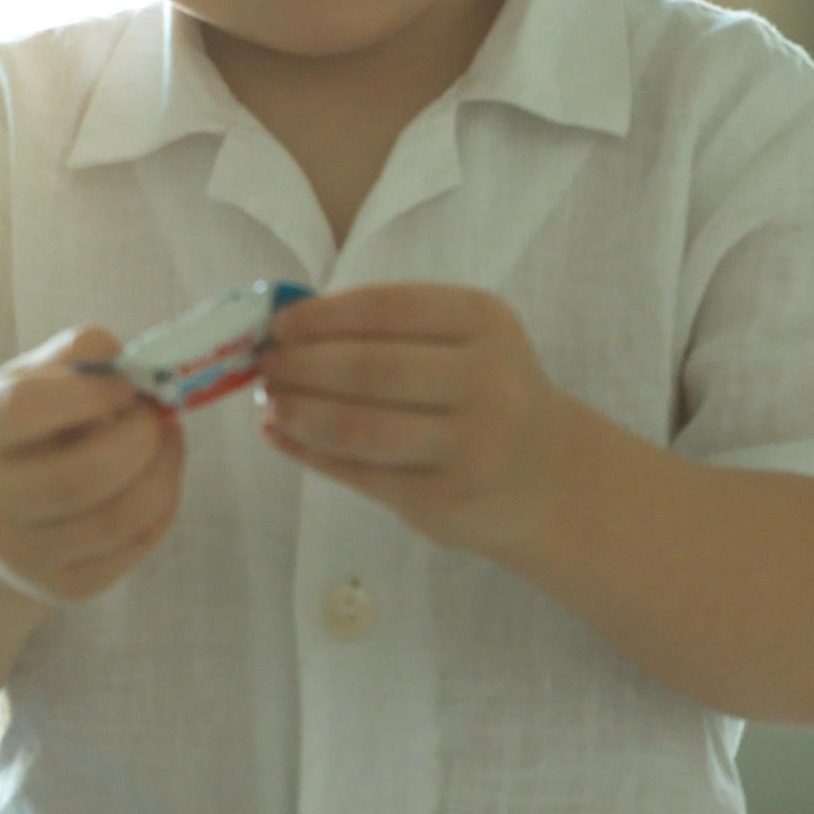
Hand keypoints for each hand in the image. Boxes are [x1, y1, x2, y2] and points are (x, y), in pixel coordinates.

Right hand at [0, 324, 183, 603]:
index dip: (88, 394)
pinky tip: (159, 480)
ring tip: (168, 440)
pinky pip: (131, 548)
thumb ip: (80, 358)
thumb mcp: (32, 379)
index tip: (124, 385)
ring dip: (163, 473)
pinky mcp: (61, 587)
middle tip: (157, 415)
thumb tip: (139, 368)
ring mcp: (21, 552)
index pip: (22, 411)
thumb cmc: (23, 429)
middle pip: (79, 478)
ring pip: (116, 520)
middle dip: (140, 439)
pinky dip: (162, 508)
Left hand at [256, 287, 600, 564]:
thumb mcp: (466, 344)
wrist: (550, 480)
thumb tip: (286, 329)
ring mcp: (469, 447)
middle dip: (301, 366)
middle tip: (264, 366)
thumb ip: (392, 333)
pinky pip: (361, 474)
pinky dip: (310, 454)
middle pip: (368, 370)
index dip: (321, 317)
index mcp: (486, 323)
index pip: (386, 311)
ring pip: (359, 427)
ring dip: (299, 412)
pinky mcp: (444, 502)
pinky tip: (282, 438)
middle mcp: (486, 382)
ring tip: (270, 402)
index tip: (276, 324)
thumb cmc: (488, 397)